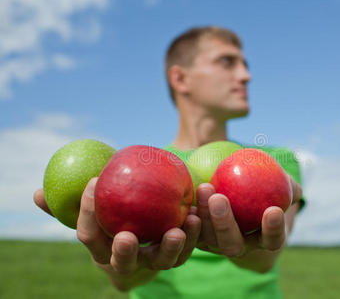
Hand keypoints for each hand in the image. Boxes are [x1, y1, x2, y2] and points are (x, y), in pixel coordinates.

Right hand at [33, 178, 200, 290]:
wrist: (141, 246)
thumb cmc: (111, 224)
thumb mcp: (91, 214)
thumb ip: (69, 206)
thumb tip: (38, 194)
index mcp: (101, 248)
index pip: (89, 234)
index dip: (87, 211)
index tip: (94, 182)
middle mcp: (126, 260)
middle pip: (124, 260)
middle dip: (124, 252)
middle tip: (128, 236)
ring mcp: (153, 262)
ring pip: (162, 261)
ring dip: (172, 245)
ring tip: (182, 225)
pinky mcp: (176, 257)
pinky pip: (186, 250)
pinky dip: (193, 236)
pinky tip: (197, 214)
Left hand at [195, 176, 301, 260]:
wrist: (232, 187)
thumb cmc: (261, 185)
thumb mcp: (277, 182)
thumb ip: (286, 184)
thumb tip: (292, 187)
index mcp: (262, 238)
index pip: (272, 240)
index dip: (274, 229)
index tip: (273, 210)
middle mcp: (238, 246)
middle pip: (232, 245)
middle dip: (225, 224)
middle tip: (220, 199)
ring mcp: (216, 244)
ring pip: (208, 238)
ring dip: (204, 215)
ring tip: (203, 188)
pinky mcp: (196, 237)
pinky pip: (190, 231)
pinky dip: (188, 217)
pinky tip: (187, 197)